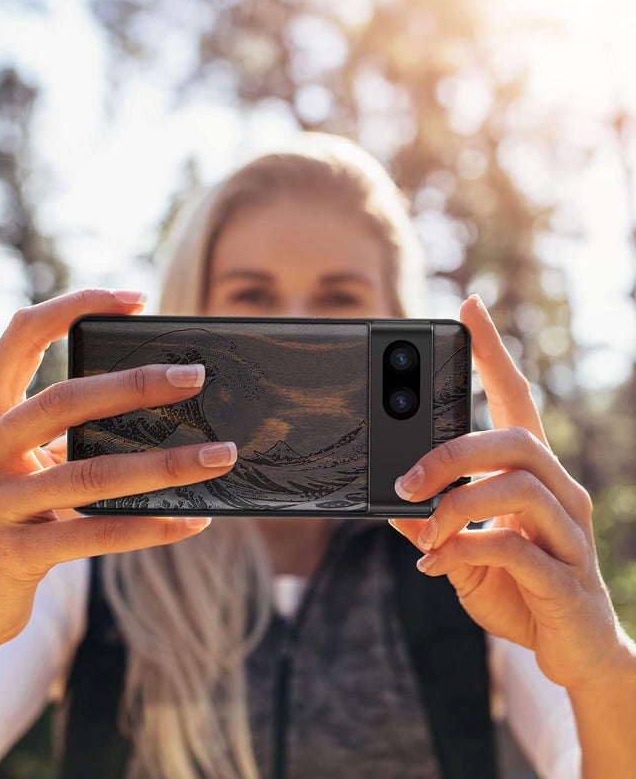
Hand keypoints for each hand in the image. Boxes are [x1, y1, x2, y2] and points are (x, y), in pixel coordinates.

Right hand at [0, 289, 236, 652]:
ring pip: (90, 474)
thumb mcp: (22, 464)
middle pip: (63, 401)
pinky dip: (150, 527)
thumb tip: (158, 407)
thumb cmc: (8, 516)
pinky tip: (193, 520)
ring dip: (165, 464)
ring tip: (219, 455)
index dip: (75, 306)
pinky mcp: (10, 556)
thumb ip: (65, 434)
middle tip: (196, 377)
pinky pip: (94, 535)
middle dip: (135, 385)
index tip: (136, 298)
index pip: (22, 336)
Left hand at [389, 294, 632, 692]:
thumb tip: (389, 502)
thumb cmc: (516, 587)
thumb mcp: (461, 549)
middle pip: (515, 440)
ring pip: (518, 487)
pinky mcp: (567, 579)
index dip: (494, 353)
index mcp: (532, 476)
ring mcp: (570, 535)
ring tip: (422, 531)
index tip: (469, 308)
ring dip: (455, 506)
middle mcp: (560, 493)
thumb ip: (430, 523)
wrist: (571, 652)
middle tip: (404, 481)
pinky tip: (437, 564)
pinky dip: (465, 549)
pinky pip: (515, 548)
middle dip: (451, 453)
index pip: (516, 400)